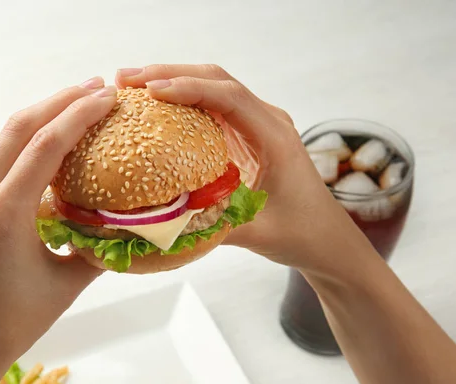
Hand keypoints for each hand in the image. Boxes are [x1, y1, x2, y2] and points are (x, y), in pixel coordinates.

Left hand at [0, 78, 116, 383]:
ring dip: (42, 115)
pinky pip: (0, 160)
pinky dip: (28, 141)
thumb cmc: (13, 322)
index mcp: (4, 213)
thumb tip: (128, 225)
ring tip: (77, 103)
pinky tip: (52, 143)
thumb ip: (98, 247)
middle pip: (19, 127)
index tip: (107, 96)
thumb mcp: (66, 283)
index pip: (45, 145)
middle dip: (59, 100)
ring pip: (6, 139)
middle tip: (96, 87)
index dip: (79, 114)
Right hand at [116, 65, 375, 273]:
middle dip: (171, 73)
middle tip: (128, 78)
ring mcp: (259, 125)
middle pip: (217, 80)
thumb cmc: (301, 233)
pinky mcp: (250, 135)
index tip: (152, 91)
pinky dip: (185, 101)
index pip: (229, 97)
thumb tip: (159, 222)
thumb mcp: (255, 233)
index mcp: (274, 137)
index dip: (188, 88)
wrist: (327, 238)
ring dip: (175, 81)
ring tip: (135, 85)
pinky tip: (159, 108)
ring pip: (214, 88)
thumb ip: (210, 225)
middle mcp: (268, 122)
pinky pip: (215, 107)